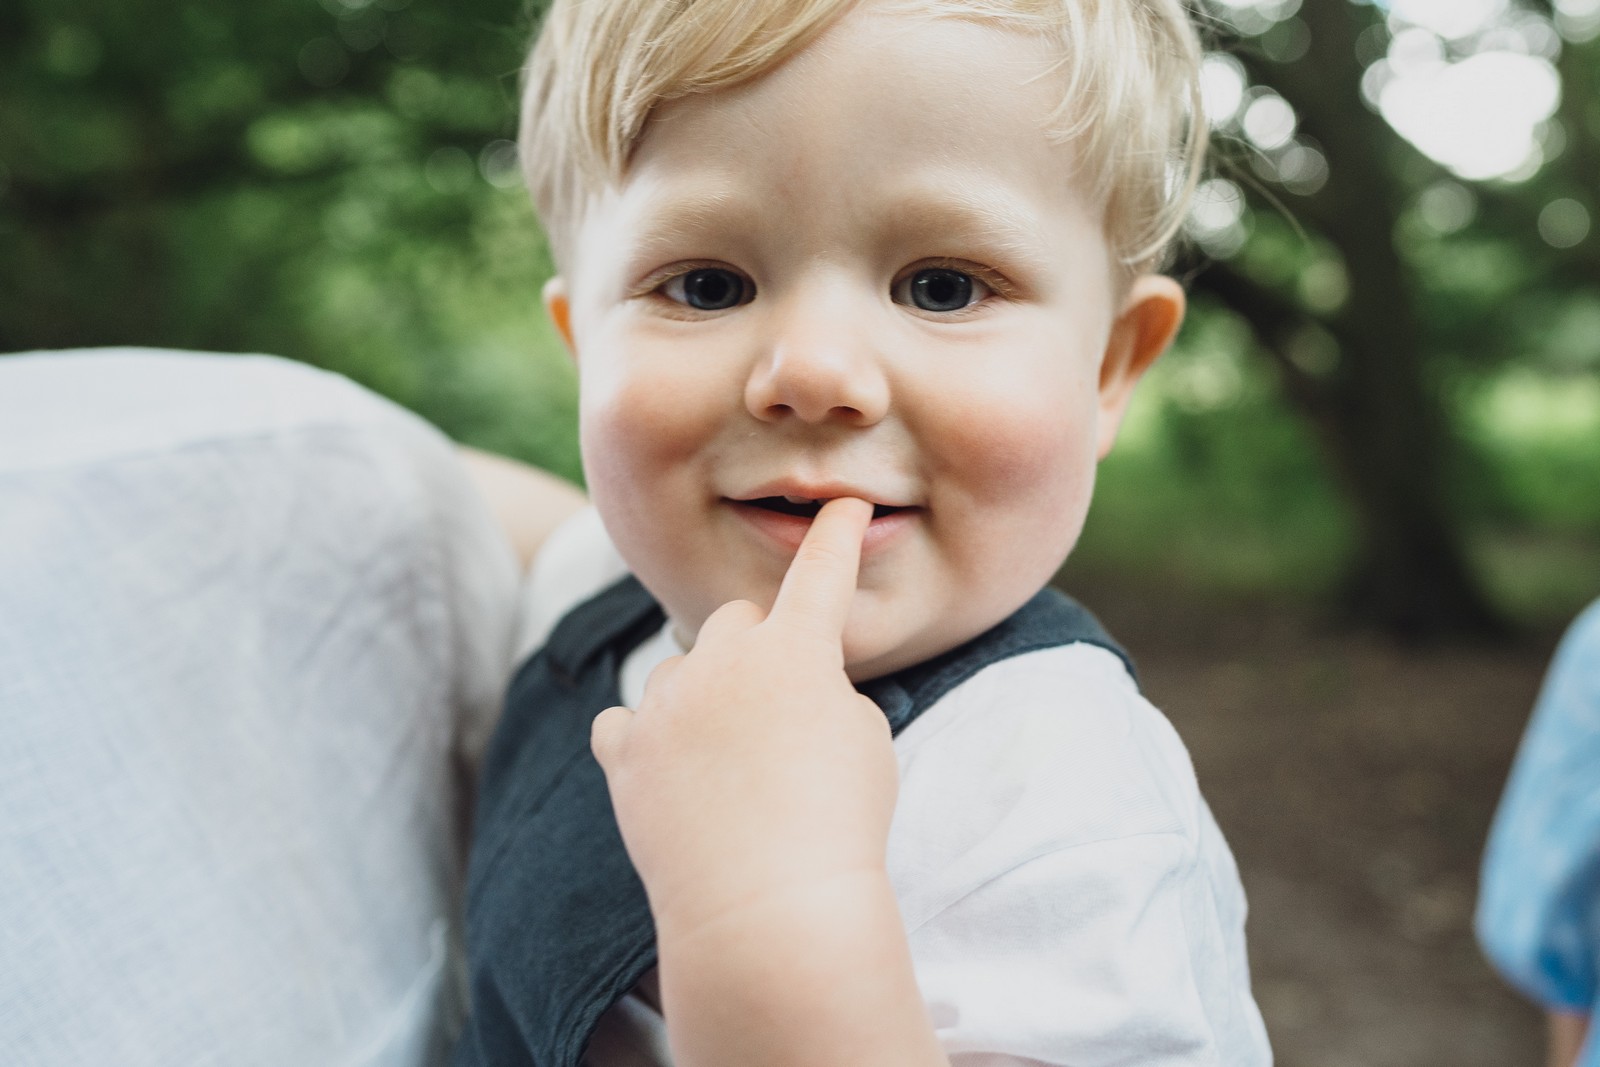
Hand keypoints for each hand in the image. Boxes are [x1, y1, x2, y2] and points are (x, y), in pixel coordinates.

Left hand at [590, 497, 899, 939]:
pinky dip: (643, 737)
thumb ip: (826, 695)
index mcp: (795, 650)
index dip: (836, 537)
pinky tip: (667, 769)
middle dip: (756, 648)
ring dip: (700, 697)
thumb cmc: (839, 825)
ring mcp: (665, 704)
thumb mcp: (866, 743)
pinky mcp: (624, 752)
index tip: (843, 506)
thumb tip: (789, 696)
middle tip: (776, 706)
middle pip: (734, 620)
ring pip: (678, 671)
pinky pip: (624, 722)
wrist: (767, 906)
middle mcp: (722, 660)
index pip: (821, 574)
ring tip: (727, 763)